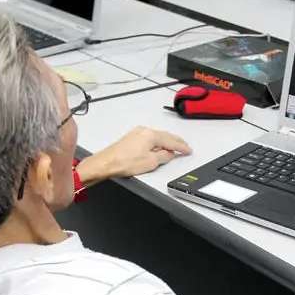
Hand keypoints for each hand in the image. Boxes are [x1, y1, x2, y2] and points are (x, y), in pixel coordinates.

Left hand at [77, 127, 192, 184]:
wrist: (106, 163)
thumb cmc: (124, 162)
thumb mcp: (151, 162)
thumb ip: (163, 156)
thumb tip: (169, 154)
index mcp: (151, 135)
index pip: (171, 141)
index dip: (182, 147)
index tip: (188, 150)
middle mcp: (144, 131)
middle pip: (165, 136)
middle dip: (176, 142)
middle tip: (184, 146)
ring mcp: (136, 134)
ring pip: (156, 137)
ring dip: (166, 142)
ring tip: (174, 147)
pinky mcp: (130, 139)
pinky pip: (148, 139)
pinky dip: (156, 143)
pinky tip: (157, 147)